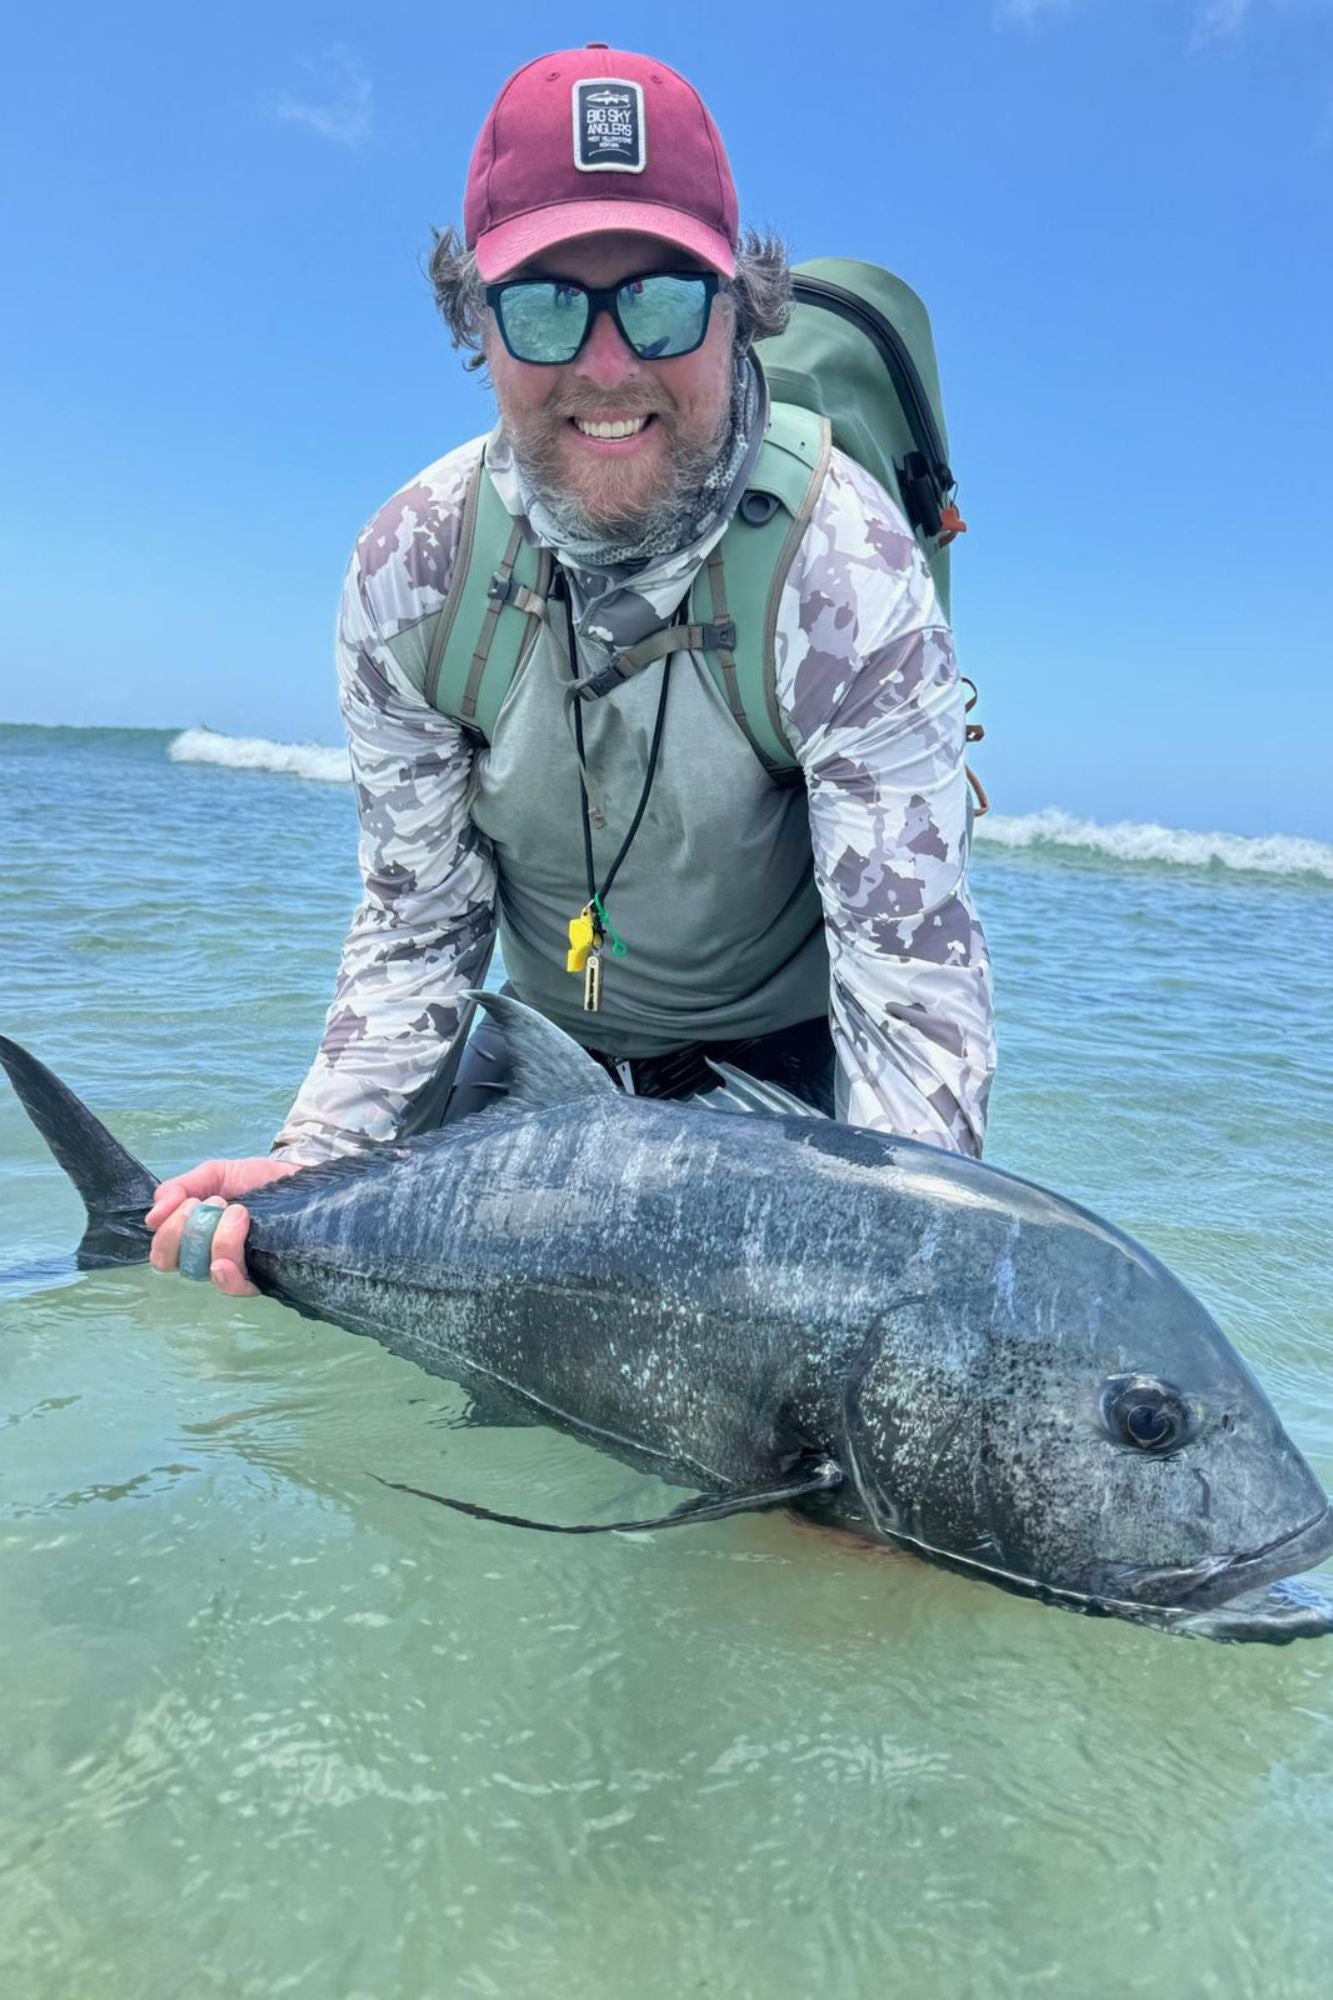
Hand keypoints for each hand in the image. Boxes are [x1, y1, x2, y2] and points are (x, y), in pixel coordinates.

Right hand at [146, 1157, 301, 1294]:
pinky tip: (230, 1251)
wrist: (299, 1179)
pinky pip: (234, 1287)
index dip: (166, 1232)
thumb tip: (151, 1218)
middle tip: (213, 1203)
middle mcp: (208, 1258)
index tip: (188, 1202)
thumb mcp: (213, 1175)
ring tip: (238, 1211)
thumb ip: (178, 1188)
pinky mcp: (260, 1278)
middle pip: (174, 1264)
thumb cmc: (255, 1179)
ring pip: (203, 1270)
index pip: (162, 1253)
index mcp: (192, 1237)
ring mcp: (234, 1269)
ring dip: (215, 1239)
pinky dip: (226, 1267)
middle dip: (185, 1231)